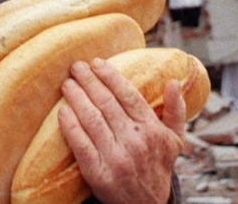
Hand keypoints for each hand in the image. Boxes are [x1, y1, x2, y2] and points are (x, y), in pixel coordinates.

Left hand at [58, 58, 185, 203]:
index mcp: (153, 130)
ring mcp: (116, 158)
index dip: (110, 76)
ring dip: (76, 98)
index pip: (128, 95)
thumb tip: (173, 82)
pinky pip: (81, 144)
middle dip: (89, 81)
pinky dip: (70, 126)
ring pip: (92, 119)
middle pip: (106, 103)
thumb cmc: (158, 168)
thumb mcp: (175, 140)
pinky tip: (62, 111)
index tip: (97, 62)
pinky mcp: (98, 173)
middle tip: (76, 67)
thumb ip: (176, 110)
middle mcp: (135, 142)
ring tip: (67, 84)